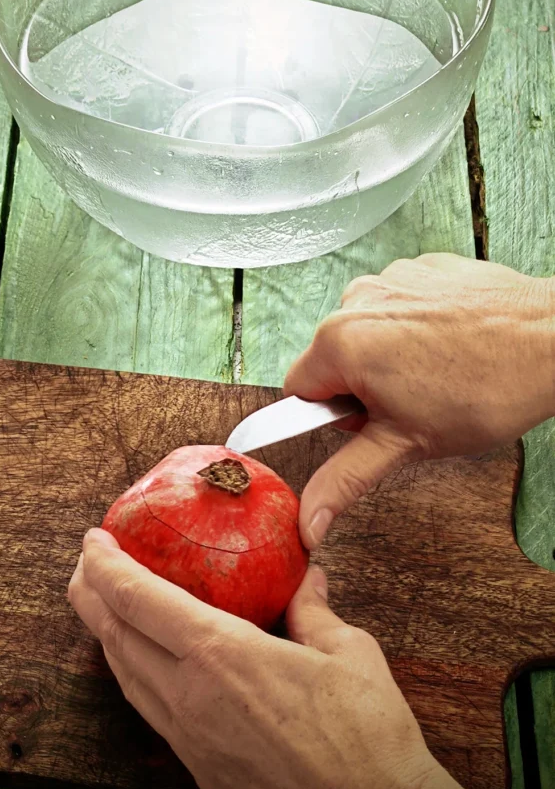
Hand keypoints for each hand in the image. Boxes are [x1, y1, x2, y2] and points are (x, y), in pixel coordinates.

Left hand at [69, 527, 478, 788]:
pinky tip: (142, 662)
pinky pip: (149, 710)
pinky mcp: (199, 770)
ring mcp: (190, 739)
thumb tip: (307, 575)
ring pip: (126, 677)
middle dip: (91, 593)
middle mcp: (190, 697)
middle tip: (86, 563)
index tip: (92, 539)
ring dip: (106, 633)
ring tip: (103, 604)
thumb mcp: (349, 652)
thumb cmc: (367, 737)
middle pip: (116, 636)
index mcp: (221, 656)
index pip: (139, 600)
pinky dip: (132, 672)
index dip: (106, 565)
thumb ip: (314, 609)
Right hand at [285, 253, 554, 546]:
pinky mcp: (422, 267)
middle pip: (333, 359)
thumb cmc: (489, 388)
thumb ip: (346, 479)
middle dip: (364, 387)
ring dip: (390, 355)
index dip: (334, 416)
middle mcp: (356, 299)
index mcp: (341, 342)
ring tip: (438, 374)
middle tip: (412, 404)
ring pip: (367, 331)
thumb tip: (310, 520)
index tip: (372, 421)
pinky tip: (451, 345)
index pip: (299, 391)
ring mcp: (391, 277)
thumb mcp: (406, 445)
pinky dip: (417, 325)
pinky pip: (400, 304)